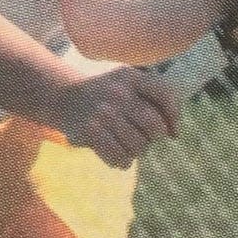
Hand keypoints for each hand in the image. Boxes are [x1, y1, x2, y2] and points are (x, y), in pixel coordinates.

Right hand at [56, 67, 179, 168]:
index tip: (172, 130)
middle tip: (146, 137)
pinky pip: (119, 157)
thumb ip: (152, 98)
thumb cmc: (106, 93)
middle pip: (154, 125)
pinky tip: (120, 156)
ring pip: (138, 145)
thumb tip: (173, 132)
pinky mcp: (90, 131)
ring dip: (138, 151)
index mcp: (131, 76)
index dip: (174, 115)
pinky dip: (123, 162)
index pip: (165, 94)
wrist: (64, 96)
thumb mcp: (127, 82)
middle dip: (154, 137)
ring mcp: (103, 112)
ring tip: (130, 145)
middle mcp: (118, 92)